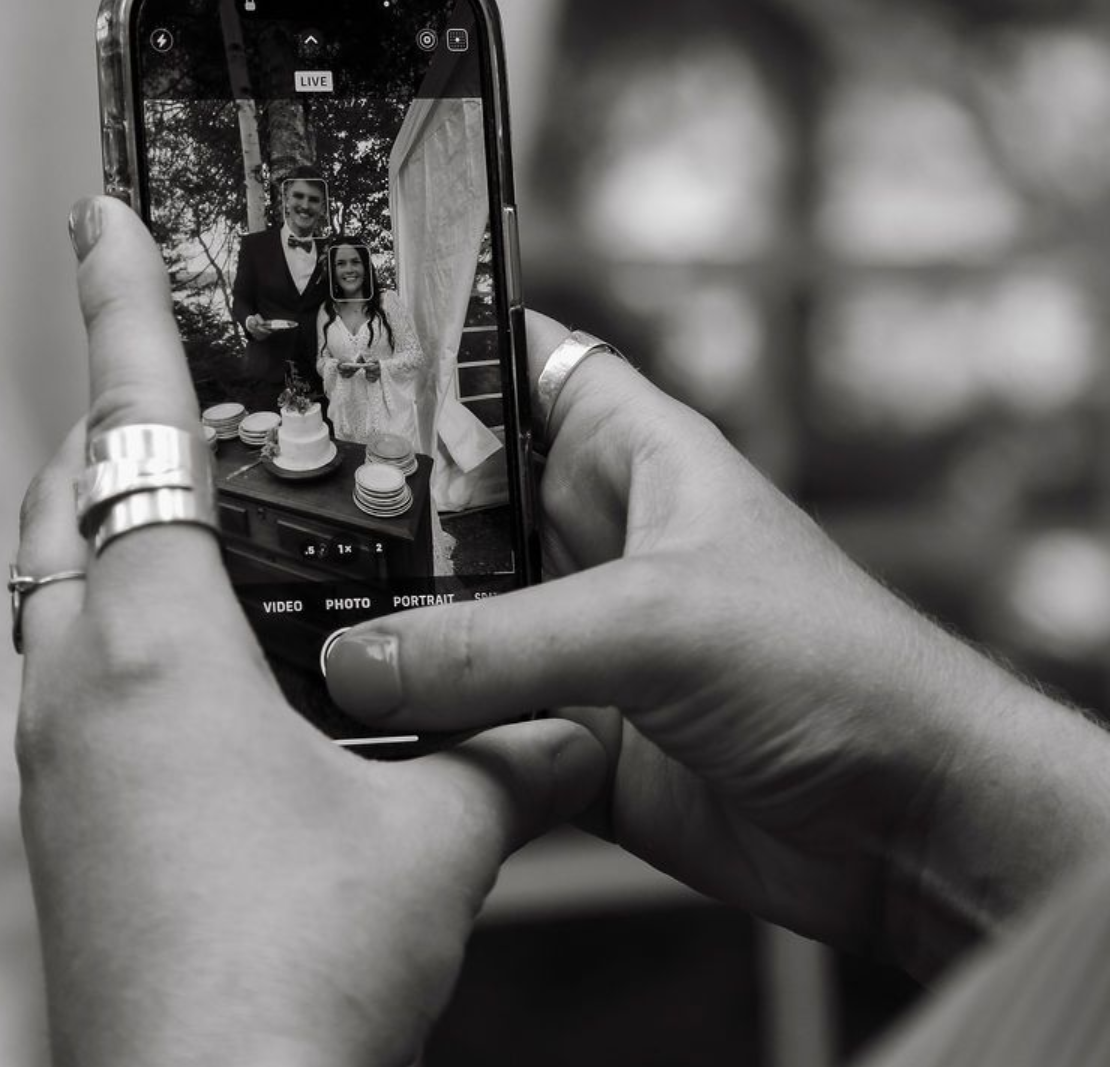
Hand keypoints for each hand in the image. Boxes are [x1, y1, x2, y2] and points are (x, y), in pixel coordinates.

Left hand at [15, 202, 602, 1064]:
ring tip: (195, 515)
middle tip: (183, 392)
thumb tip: (570, 725)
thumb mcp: (439, 838)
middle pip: (65, 495)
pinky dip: (114, 621)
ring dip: (107, 524)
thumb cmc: (300, 969)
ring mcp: (48, 753)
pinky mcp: (55, 816)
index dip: (119, 301)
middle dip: (111, 422)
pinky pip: (64, 667)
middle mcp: (77, 679)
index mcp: (158, 642)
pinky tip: (199, 667)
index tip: (98, 212)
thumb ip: (504, 754)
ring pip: (51, 583)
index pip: (133, 422)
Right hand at [325, 311, 1109, 977]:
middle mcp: (588, 535)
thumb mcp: (656, 623)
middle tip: (264, 503)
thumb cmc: (831, 667)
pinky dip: (412, 727)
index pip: (518, 363)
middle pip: (455, 500)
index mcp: (627, 453)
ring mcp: (572, 635)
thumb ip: (501, 645)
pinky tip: (338, 725)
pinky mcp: (565, 730)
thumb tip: (357, 661)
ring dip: (381, 627)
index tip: (327, 344)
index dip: (437, 348)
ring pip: (447, 615)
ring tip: (275, 617)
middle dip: (370, 506)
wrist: (906, 826)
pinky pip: (465, 719)